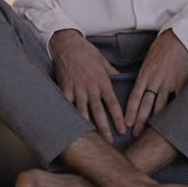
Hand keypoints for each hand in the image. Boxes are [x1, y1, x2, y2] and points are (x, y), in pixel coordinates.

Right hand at [49, 29, 125, 143]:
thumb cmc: (86, 51)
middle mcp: (91, 87)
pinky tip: (69, 127)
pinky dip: (68, 116)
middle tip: (110, 142)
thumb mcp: (103, 61)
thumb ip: (113, 73)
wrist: (67, 44)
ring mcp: (77, 89)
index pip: (113, 103)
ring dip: (87, 127)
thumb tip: (122, 78)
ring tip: (91, 139)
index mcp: (102, 81)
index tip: (123, 129)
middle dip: (105, 129)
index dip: (118, 118)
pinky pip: (67, 106)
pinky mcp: (65, 89)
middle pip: (99, 112)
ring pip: (83, 112)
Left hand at [124, 29, 187, 137]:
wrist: (178, 38)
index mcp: (144, 74)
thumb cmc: (161, 48)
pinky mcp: (182, 82)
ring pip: (161, 106)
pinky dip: (175, 111)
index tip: (125, 123)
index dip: (129, 112)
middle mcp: (155, 80)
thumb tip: (139, 90)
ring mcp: (169, 82)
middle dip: (139, 121)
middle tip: (135, 133)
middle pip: (145, 105)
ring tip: (152, 131)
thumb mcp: (148, 61)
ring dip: (156, 120)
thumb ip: (144, 77)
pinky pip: (178, 100)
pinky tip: (173, 121)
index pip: (134, 97)